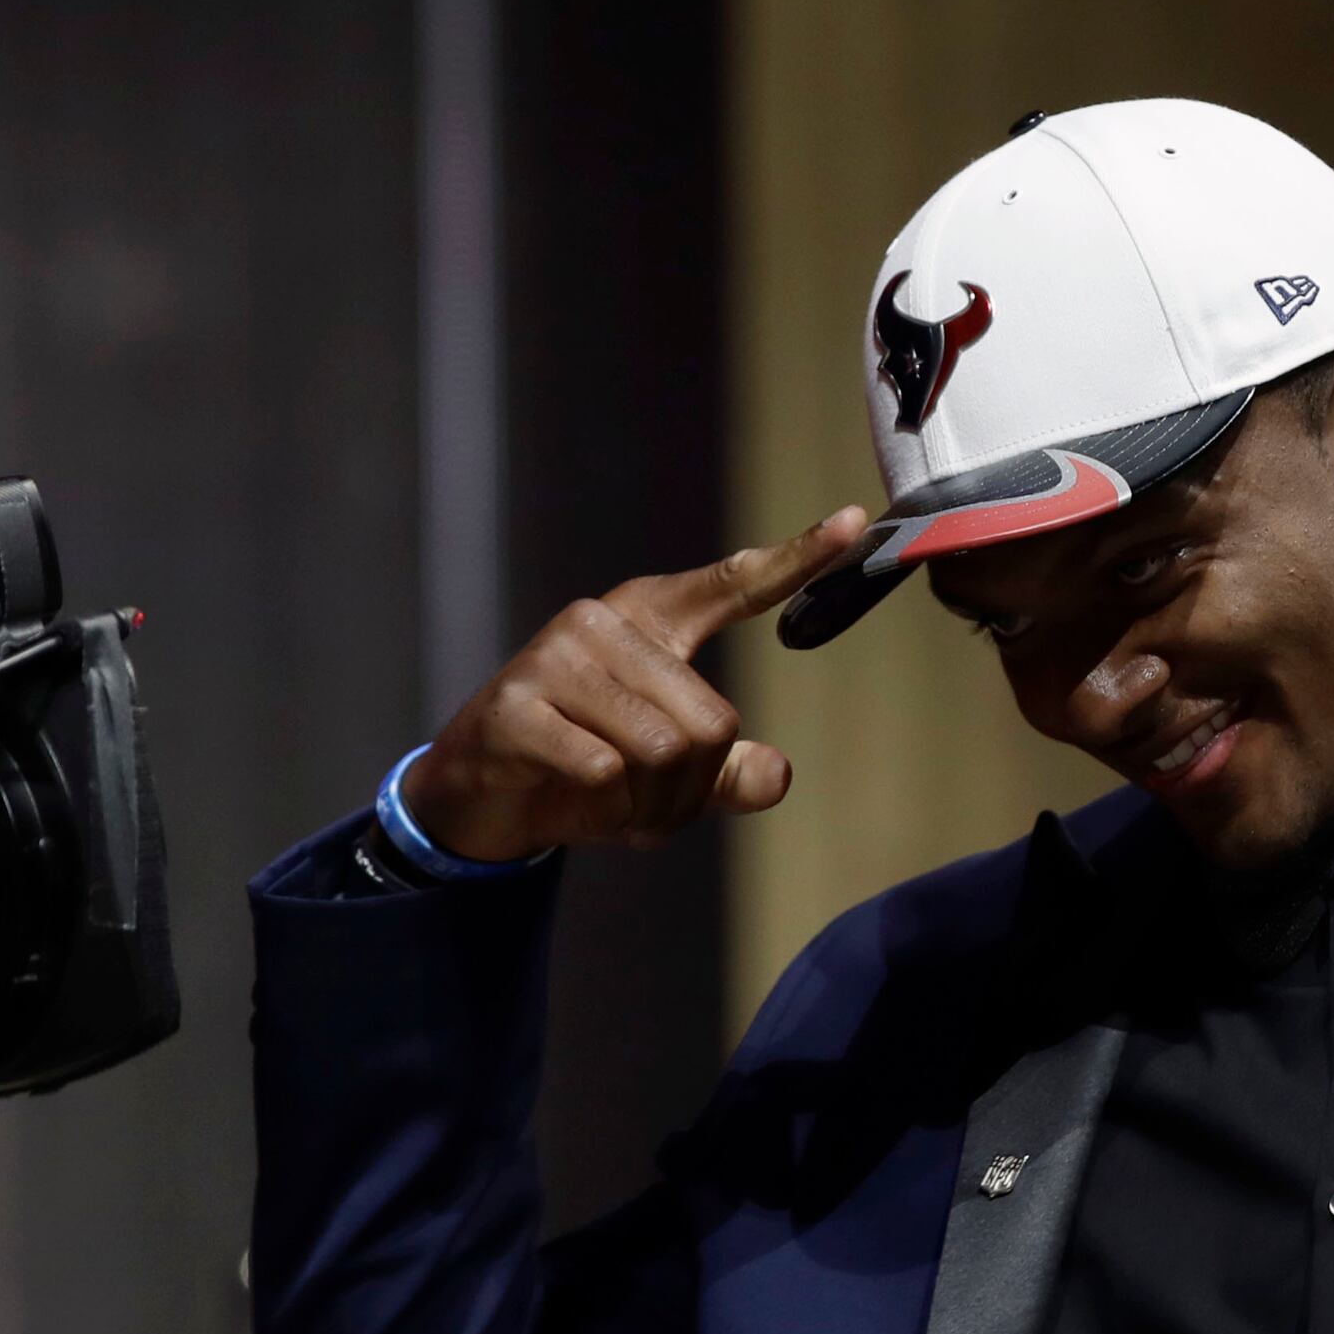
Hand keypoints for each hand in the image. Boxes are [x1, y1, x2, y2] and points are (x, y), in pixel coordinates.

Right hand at [400, 508, 869, 861]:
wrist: (478, 793)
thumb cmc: (578, 767)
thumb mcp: (664, 778)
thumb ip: (724, 774)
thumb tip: (774, 777)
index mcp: (648, 620)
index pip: (732, 585)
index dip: (794, 558)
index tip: (855, 521)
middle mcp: (604, 623)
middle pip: (710, 724)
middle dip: (689, 792)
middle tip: (649, 810)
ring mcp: (556, 658)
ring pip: (661, 751)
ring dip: (648, 809)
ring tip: (614, 808)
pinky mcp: (517, 705)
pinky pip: (605, 772)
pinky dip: (605, 812)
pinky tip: (576, 806)